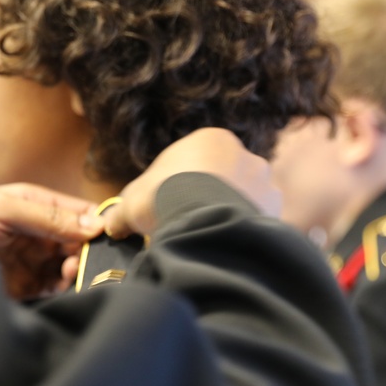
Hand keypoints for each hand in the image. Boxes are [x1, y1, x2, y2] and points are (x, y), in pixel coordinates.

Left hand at [0, 183, 99, 299]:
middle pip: (78, 241)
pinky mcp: (25, 286)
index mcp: (33, 203)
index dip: (96, 221)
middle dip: (87, 251)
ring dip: (77, 271)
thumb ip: (47, 215)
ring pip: (70, 266)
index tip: (112, 236)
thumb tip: (93, 224)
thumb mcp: (2, 209)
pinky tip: (62, 287)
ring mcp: (31, 259)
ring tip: (69, 274)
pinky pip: (55, 288)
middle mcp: (36, 231)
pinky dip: (65, 289)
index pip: (76, 210)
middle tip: (82, 260)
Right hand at [60, 128, 279, 284]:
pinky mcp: (276, 211)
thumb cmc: (162, 197)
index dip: (177, 184)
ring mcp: (265, 183)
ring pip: (243, 200)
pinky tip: (224, 246)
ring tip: (207, 238)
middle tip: (187, 222)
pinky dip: (242, 233)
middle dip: (208, 199)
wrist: (203, 221)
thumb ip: (121, 212)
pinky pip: (256, 223)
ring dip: (228, 215)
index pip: (195, 161)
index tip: (166, 206)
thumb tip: (109, 224)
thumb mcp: (131, 201)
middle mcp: (245, 154)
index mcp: (211, 139)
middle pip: (222, 178)